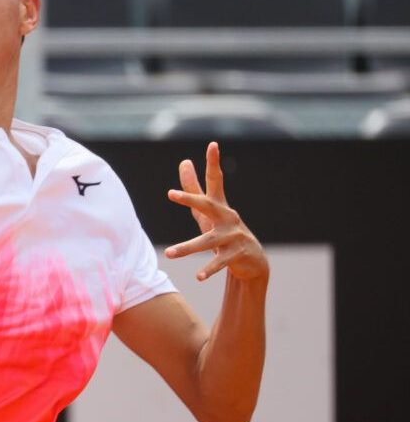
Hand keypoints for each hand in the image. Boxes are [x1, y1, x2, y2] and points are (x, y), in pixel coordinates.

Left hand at [164, 142, 267, 282]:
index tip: (213, 144)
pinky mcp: (237, 254)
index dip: (213, 162)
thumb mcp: (206, 210)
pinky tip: (198, 277)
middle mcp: (228, 217)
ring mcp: (234, 236)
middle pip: (207, 205)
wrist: (251, 260)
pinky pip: (220, 262)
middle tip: (171, 193)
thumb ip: (194, 187)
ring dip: (187, 248)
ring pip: (208, 242)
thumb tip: (184, 161)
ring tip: (169, 254)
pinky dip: (208, 270)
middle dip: (190, 199)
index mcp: (219, 205)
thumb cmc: (223, 229)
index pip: (215, 180)